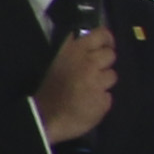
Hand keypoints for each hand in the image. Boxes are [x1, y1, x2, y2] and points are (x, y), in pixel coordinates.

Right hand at [37, 22, 117, 146]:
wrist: (41, 118)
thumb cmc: (44, 88)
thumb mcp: (55, 61)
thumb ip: (73, 51)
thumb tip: (91, 44)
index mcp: (73, 50)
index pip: (101, 35)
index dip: (106, 40)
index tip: (104, 46)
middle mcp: (88, 62)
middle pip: (110, 55)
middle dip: (104, 62)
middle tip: (92, 71)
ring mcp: (97, 81)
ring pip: (112, 76)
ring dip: (102, 82)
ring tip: (87, 90)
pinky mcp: (103, 100)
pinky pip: (108, 96)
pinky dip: (100, 99)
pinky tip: (87, 103)